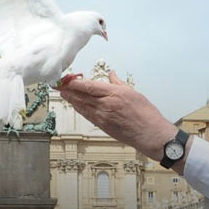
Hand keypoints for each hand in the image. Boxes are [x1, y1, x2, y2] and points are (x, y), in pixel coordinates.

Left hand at [57, 70, 181, 163]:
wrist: (150, 134)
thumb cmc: (146, 114)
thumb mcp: (133, 92)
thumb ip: (118, 83)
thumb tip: (111, 74)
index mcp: (114, 94)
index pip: (88, 86)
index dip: (74, 82)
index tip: (65, 78)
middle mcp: (106, 105)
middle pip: (81, 96)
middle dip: (68, 90)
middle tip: (58, 85)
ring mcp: (103, 117)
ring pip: (81, 106)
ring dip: (70, 99)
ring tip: (62, 93)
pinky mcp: (103, 126)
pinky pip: (87, 115)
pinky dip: (79, 109)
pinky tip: (74, 105)